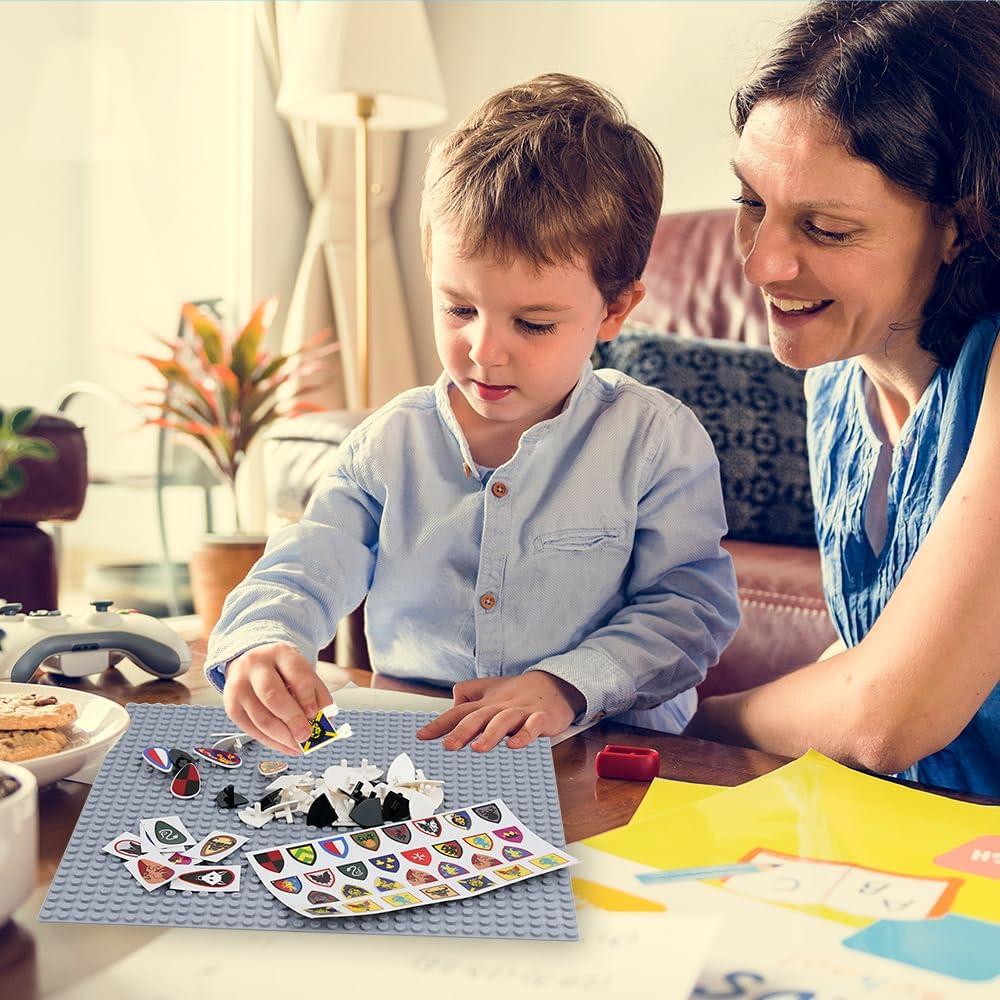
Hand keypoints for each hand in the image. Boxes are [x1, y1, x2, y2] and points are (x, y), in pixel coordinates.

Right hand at [222, 642, 332, 754]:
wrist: (252, 661)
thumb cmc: (282, 670)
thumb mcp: (302, 672)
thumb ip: (317, 693)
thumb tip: (325, 718)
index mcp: (280, 653)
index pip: (296, 675)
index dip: (307, 697)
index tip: (315, 714)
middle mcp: (255, 667)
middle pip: (272, 696)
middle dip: (292, 720)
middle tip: (305, 735)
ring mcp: (239, 686)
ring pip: (260, 717)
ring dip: (281, 737)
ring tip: (297, 746)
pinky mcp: (232, 705)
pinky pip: (250, 729)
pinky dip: (270, 742)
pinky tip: (284, 746)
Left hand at [415, 672, 585, 751]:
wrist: (556, 684)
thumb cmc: (519, 692)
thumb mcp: (490, 690)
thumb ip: (469, 698)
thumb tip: (449, 709)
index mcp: (487, 701)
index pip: (459, 711)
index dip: (440, 723)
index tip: (421, 735)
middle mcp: (501, 705)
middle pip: (479, 716)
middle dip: (462, 731)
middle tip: (448, 746)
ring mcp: (521, 711)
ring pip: (504, 721)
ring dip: (490, 734)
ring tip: (478, 748)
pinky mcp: (542, 717)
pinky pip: (533, 726)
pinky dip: (524, 735)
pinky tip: (515, 745)